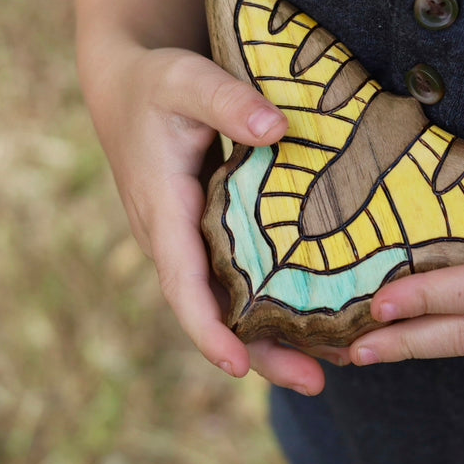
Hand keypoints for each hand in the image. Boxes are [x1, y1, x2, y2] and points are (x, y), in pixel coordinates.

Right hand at [83, 43, 344, 393]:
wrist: (127, 84)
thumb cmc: (156, 82)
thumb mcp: (186, 80)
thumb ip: (227, 101)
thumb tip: (277, 128)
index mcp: (162, 210)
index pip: (183, 282)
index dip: (208, 328)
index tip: (239, 366)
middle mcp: (174, 239)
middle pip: (214, 311)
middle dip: (261, 354)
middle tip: (316, 382)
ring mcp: (191, 241)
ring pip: (231, 302)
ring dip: (277, 337)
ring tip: (336, 363)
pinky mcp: (209, 235)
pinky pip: (241, 279)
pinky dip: (278, 301)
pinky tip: (325, 314)